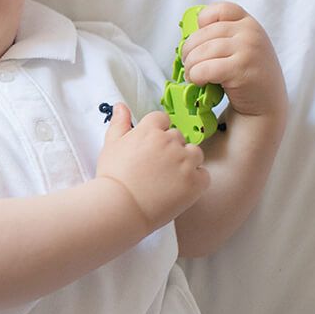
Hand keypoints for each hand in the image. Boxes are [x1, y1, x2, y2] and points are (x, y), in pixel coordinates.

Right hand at [96, 104, 208, 231]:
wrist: (121, 207)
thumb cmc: (113, 177)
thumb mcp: (111, 144)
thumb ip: (119, 122)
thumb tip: (121, 105)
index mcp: (150, 130)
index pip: (162, 118)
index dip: (156, 131)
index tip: (150, 145)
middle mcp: (170, 142)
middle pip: (178, 136)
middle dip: (170, 147)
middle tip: (156, 165)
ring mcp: (185, 162)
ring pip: (195, 152)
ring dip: (186, 160)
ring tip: (170, 176)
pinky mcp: (195, 182)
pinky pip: (203, 175)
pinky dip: (195, 180)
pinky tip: (178, 188)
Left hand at [180, 2, 286, 117]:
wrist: (266, 104)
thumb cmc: (246, 74)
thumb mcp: (240, 46)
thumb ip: (221, 35)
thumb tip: (187, 35)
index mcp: (248, 23)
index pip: (219, 10)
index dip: (202, 23)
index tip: (201, 41)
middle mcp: (251, 32)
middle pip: (202, 34)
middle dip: (189, 51)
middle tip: (190, 65)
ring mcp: (248, 50)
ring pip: (200, 52)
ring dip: (190, 66)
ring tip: (193, 75)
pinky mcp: (241, 70)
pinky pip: (204, 69)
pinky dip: (196, 77)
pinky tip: (201, 82)